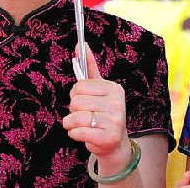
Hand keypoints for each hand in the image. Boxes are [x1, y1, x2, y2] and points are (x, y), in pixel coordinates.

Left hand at [63, 45, 130, 169]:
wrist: (114, 144)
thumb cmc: (102, 114)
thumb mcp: (98, 91)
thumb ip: (89, 68)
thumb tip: (81, 44)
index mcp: (114, 89)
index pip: (80, 86)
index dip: (76, 94)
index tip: (85, 100)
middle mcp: (117, 103)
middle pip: (76, 101)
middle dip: (73, 110)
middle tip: (85, 115)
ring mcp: (114, 120)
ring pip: (75, 117)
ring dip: (71, 123)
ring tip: (81, 126)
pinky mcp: (107, 136)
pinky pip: (77, 132)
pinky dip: (74, 134)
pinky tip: (84, 135)